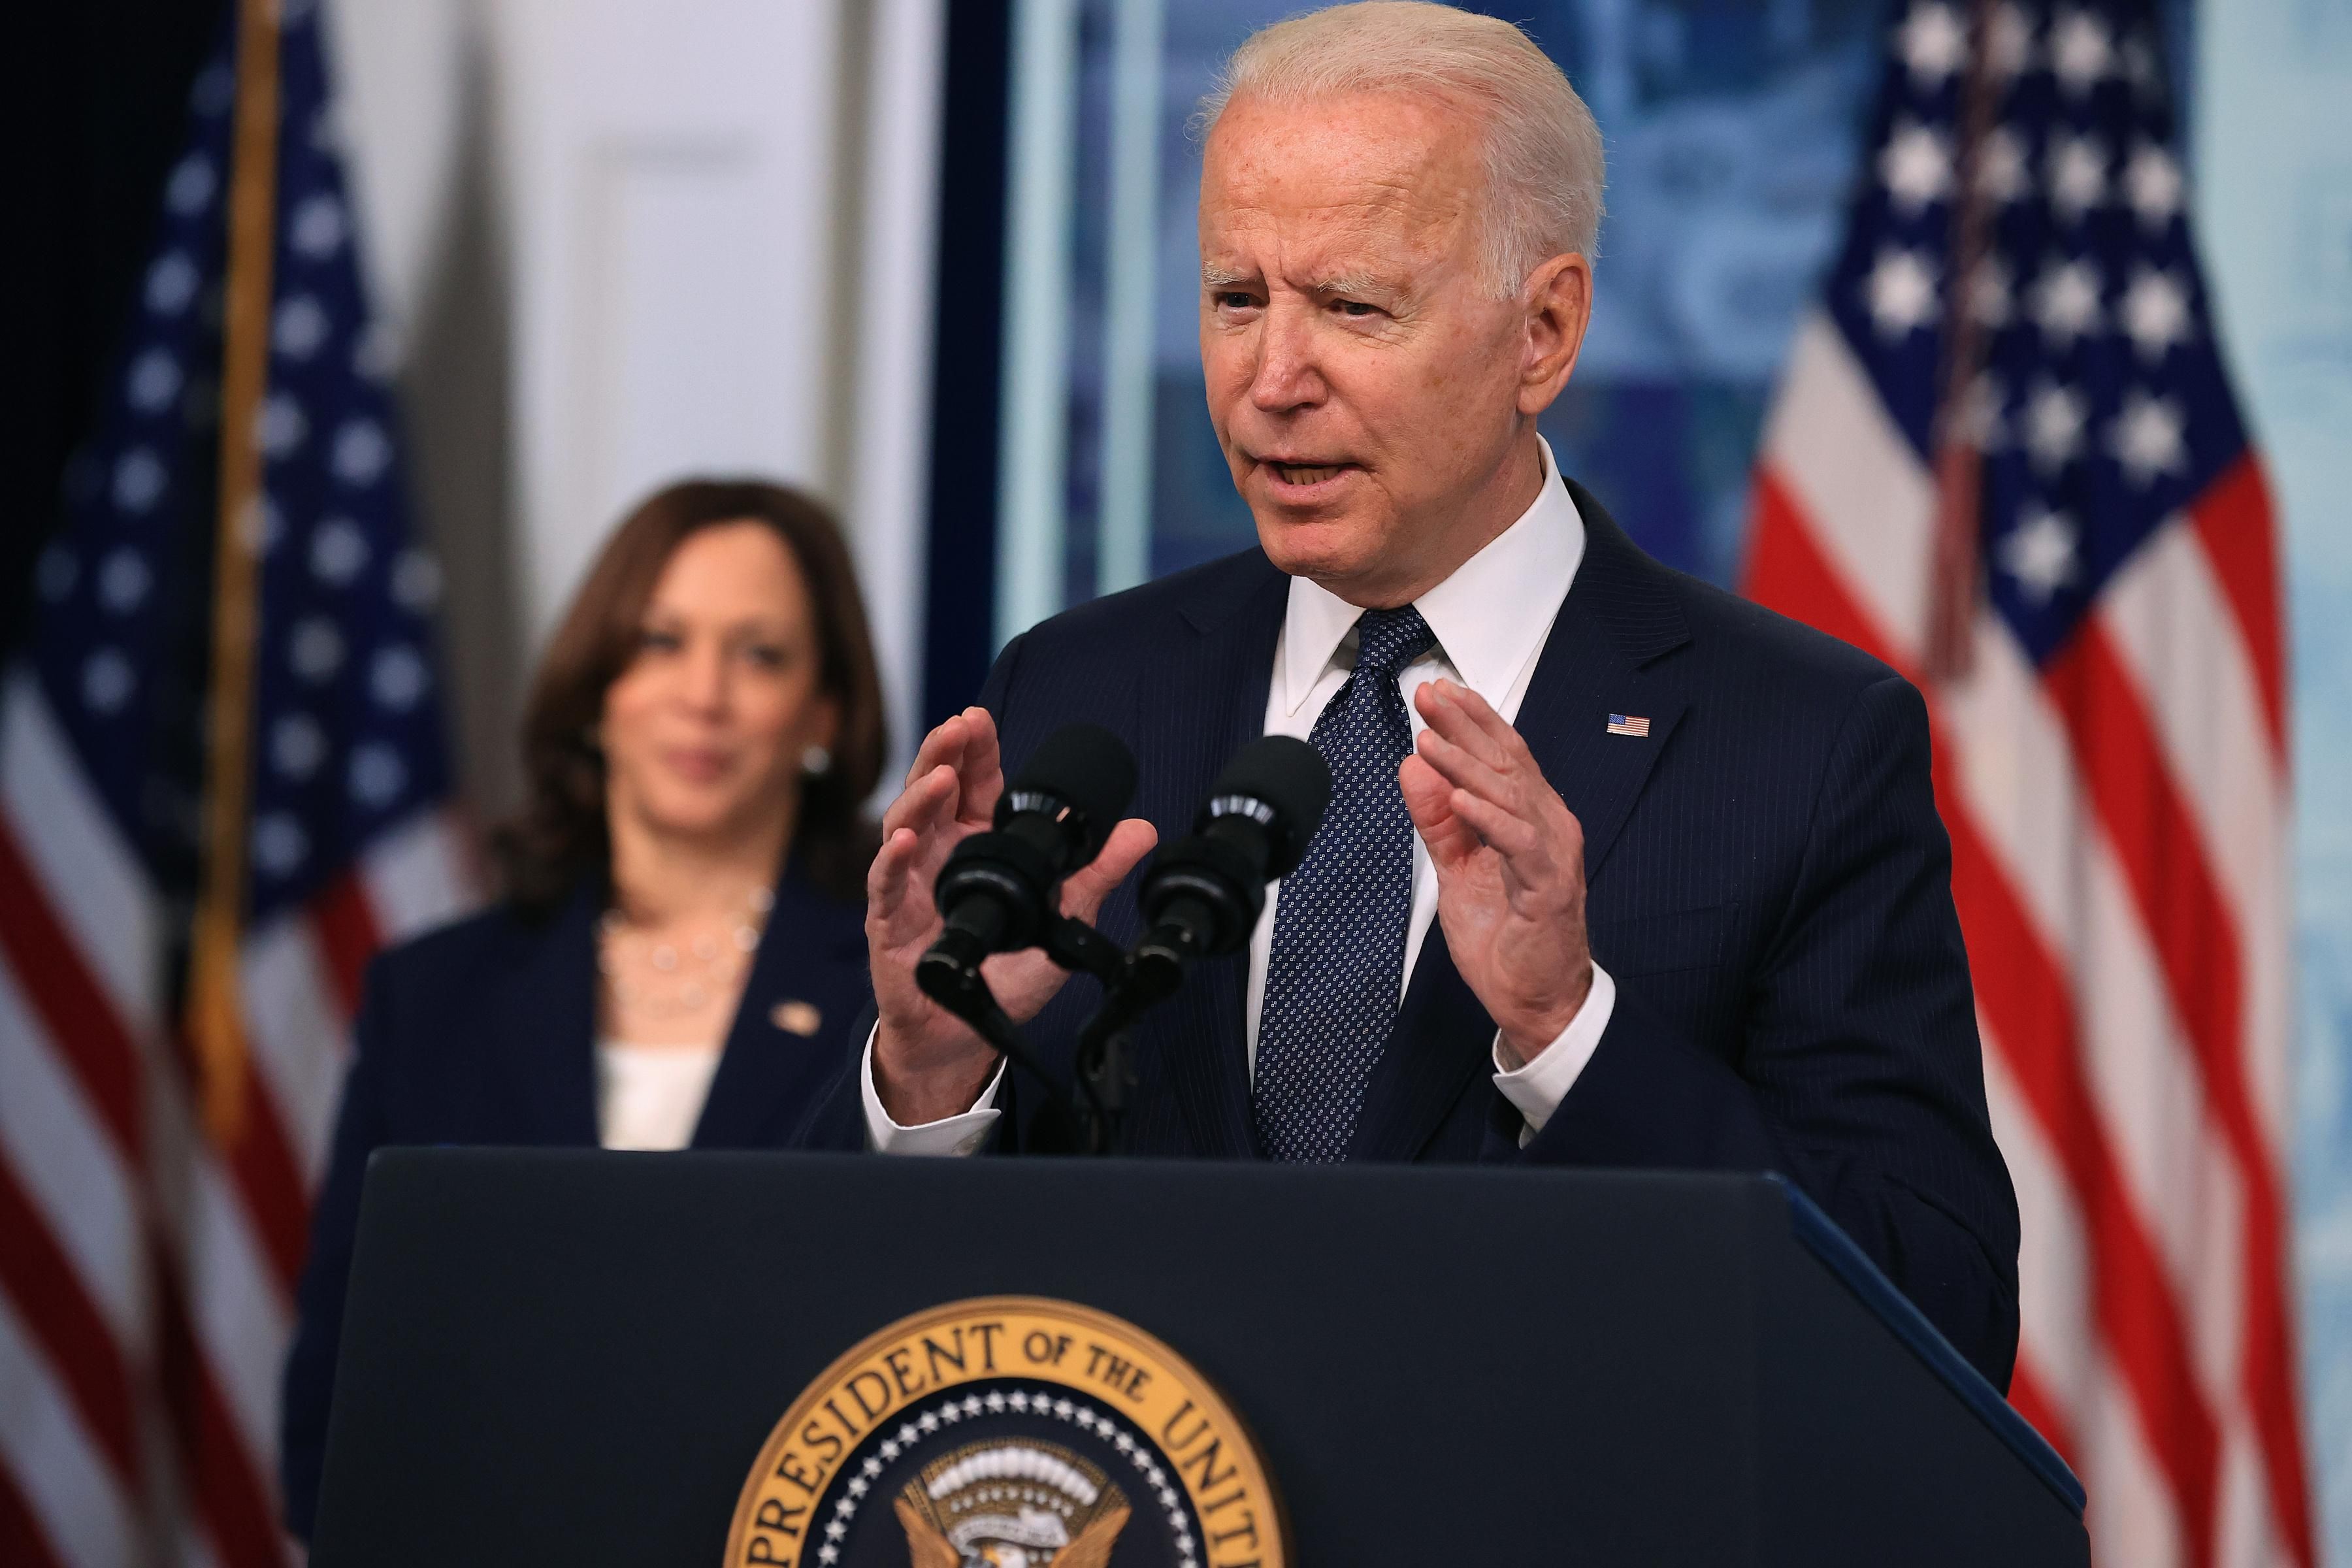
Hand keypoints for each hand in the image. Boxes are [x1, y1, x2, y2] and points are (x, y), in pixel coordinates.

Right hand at [865, 708, 1156, 1122]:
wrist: (967, 1036)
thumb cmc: (1006, 972)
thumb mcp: (1064, 918)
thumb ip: (1098, 874)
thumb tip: (1142, 831)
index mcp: (975, 843)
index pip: (973, 785)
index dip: (975, 750)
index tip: (979, 719)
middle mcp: (937, 854)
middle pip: (933, 790)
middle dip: (943, 754)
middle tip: (958, 727)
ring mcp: (909, 884)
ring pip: (904, 825)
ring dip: (920, 796)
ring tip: (941, 776)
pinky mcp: (889, 921)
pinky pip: (883, 884)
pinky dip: (889, 859)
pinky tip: (903, 841)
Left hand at [1398, 680, 1592, 1067]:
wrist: (1535, 997)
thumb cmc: (1505, 935)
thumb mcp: (1457, 868)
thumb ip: (1438, 820)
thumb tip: (1414, 767)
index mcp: (1529, 816)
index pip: (1501, 756)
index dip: (1470, 721)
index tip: (1435, 692)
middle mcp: (1548, 824)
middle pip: (1506, 763)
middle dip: (1465, 726)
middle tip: (1428, 695)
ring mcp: (1552, 853)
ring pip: (1509, 795)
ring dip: (1466, 766)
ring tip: (1428, 740)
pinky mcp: (1549, 886)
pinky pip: (1519, 842)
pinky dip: (1489, 818)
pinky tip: (1459, 798)